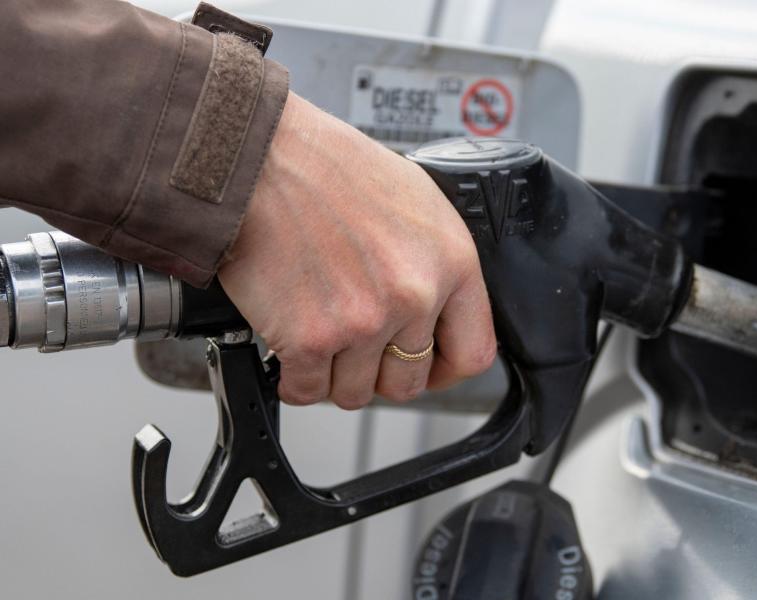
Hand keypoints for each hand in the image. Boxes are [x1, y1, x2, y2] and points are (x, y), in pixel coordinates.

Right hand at [218, 92, 496, 408]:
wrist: (259, 158)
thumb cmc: (329, 168)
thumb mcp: (417, 202)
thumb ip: (436, 265)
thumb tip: (437, 311)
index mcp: (452, 262)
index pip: (471, 353)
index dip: (444, 370)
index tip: (426, 368)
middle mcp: (414, 296)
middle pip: (409, 383)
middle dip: (380, 372)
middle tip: (356, 347)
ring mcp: (364, 321)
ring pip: (355, 393)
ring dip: (333, 375)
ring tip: (319, 335)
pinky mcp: (309, 339)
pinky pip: (307, 391)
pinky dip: (294, 378)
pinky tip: (289, 347)